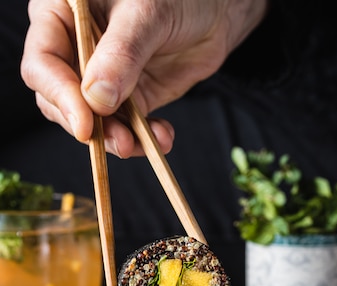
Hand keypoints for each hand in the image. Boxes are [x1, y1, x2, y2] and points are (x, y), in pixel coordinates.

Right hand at [21, 0, 267, 157]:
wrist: (216, 10)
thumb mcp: (147, 13)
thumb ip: (122, 53)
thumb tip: (97, 99)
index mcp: (62, 14)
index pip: (43, 62)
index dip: (60, 95)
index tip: (85, 123)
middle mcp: (75, 50)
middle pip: (61, 99)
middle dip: (88, 125)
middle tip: (116, 141)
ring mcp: (101, 78)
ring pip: (93, 121)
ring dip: (115, 139)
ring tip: (138, 144)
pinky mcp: (128, 100)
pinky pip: (125, 128)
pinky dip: (141, 139)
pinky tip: (162, 138)